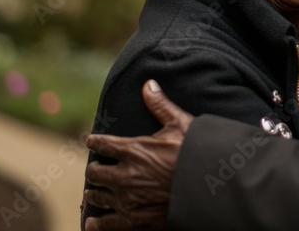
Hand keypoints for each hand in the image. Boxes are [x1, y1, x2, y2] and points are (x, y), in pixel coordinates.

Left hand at [83, 80, 194, 230]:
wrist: (207, 189)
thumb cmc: (196, 154)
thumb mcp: (180, 125)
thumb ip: (160, 105)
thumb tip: (148, 83)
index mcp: (133, 150)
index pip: (103, 144)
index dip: (95, 141)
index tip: (91, 141)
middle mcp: (124, 175)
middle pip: (95, 173)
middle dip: (95, 171)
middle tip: (96, 171)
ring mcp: (127, 200)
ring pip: (97, 197)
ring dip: (95, 193)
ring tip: (93, 193)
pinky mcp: (133, 221)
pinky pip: (105, 224)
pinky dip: (96, 224)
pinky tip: (92, 222)